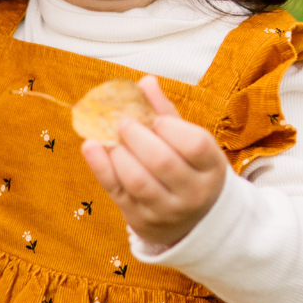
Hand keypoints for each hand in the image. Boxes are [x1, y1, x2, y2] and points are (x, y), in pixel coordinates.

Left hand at [81, 75, 228, 247]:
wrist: (194, 221)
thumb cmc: (190, 170)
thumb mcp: (190, 143)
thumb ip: (166, 113)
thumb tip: (145, 81)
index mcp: (211, 168)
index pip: (195, 145)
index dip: (171, 127)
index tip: (156, 120)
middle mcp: (193, 193)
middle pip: (163, 162)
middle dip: (138, 137)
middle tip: (124, 122)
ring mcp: (166, 210)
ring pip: (138, 181)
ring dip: (119, 153)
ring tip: (111, 137)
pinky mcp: (141, 219)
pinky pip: (117, 192)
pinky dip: (100, 167)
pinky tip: (91, 146)